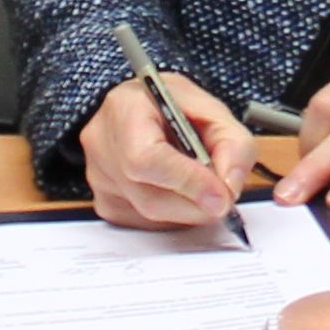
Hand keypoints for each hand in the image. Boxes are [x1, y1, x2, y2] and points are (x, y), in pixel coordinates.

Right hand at [76, 75, 259, 232]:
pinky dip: (173, 215)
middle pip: (152, 198)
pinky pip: (147, 224)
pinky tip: (178, 192)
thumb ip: (230, 142)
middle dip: (198, 204)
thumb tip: (230, 187)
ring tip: (202, 187)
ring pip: (153, 218)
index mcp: (124, 110)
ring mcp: (98, 181)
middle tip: (225, 196)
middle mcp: (102, 148)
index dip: (188, 181)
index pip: (148, 160)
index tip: (222, 194)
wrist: (133, 110)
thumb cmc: (168, 105)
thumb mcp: (209, 106)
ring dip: (188, 210)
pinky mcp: (106, 205)